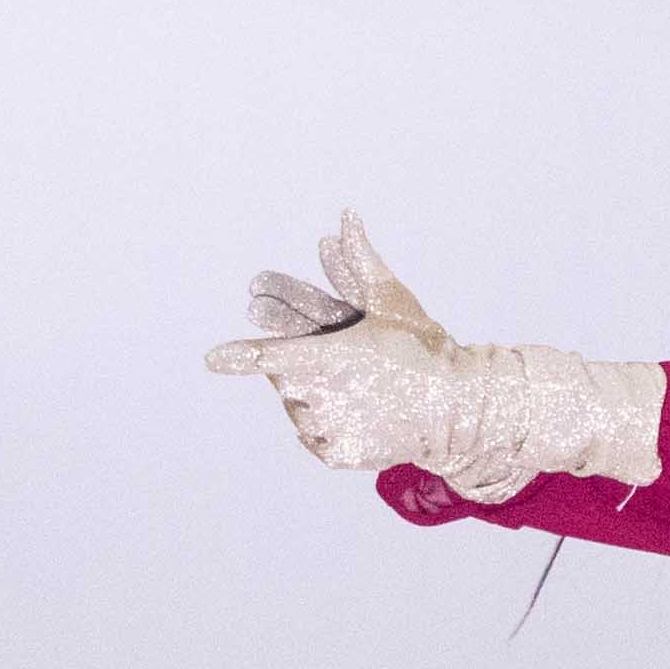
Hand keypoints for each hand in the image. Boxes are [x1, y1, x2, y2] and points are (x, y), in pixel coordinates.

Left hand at [205, 216, 483, 479]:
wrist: (457, 409)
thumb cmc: (425, 349)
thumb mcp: (392, 300)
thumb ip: (361, 260)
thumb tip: (346, 215)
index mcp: (326, 356)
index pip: (268, 356)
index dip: (238, 357)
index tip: (212, 359)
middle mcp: (319, 395)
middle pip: (286, 380)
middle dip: (298, 368)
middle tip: (332, 365)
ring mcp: (326, 427)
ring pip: (298, 410)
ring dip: (311, 398)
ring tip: (348, 391)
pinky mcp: (337, 453)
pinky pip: (314, 437)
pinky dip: (324, 426)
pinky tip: (350, 415)